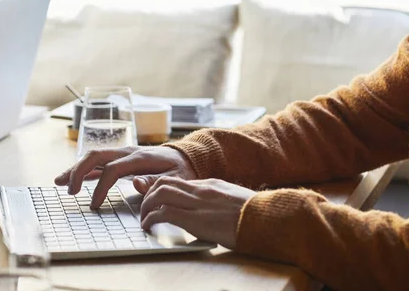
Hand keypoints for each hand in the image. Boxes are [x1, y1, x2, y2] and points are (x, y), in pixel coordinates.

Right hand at [54, 146, 197, 208]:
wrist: (185, 157)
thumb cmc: (181, 170)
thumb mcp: (175, 178)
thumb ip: (157, 182)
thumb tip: (136, 184)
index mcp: (140, 158)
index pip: (112, 169)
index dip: (101, 187)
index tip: (93, 205)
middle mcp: (128, 151)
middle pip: (97, 156)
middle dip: (79, 172)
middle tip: (70, 192)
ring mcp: (123, 153)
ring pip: (94, 156)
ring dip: (76, 168)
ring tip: (58, 182)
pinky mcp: (121, 158)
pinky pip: (98, 162)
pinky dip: (83, 169)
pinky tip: (70, 179)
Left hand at [140, 177, 255, 248]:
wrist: (264, 218)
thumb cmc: (255, 214)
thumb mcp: (234, 200)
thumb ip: (218, 200)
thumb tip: (209, 208)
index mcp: (211, 185)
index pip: (179, 181)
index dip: (163, 189)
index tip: (156, 199)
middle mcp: (201, 189)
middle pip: (164, 182)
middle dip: (149, 194)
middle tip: (145, 207)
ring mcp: (197, 202)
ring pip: (159, 193)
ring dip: (146, 205)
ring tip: (144, 217)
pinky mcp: (194, 219)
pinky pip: (164, 213)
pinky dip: (151, 218)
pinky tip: (148, 226)